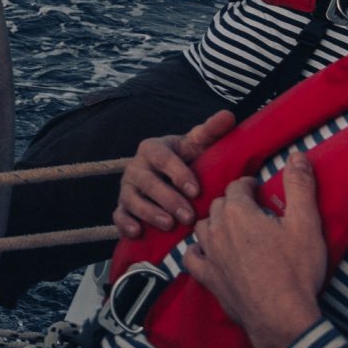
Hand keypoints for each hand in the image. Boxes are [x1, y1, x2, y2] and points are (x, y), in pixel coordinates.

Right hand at [114, 108, 235, 237]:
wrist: (169, 174)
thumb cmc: (187, 159)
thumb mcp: (197, 144)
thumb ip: (211, 131)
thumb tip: (228, 115)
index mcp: (153, 148)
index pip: (163, 159)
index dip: (178, 174)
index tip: (196, 191)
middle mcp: (136, 166)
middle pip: (147, 182)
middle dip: (167, 199)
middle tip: (188, 216)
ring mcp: (127, 187)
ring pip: (131, 199)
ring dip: (149, 213)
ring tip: (169, 226)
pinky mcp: (122, 205)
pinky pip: (118, 214)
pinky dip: (125, 224)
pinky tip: (138, 232)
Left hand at [182, 151, 327, 347]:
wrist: (282, 317)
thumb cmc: (296, 270)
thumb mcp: (306, 224)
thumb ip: (300, 187)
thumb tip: (296, 156)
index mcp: (238, 212)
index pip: (236, 186)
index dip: (248, 184)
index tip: (258, 189)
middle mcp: (217, 229)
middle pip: (219, 205)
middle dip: (233, 202)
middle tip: (251, 209)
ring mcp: (209, 255)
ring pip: (202, 227)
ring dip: (214, 223)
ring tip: (231, 227)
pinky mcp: (208, 278)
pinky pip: (191, 257)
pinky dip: (197, 251)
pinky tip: (206, 252)